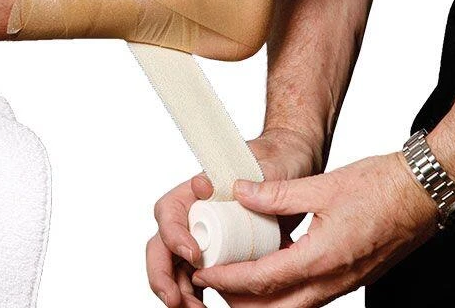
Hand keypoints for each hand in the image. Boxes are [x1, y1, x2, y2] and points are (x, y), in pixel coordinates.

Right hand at [146, 128, 322, 306]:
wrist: (292, 166)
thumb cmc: (275, 161)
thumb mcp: (267, 166)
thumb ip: (244, 176)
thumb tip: (207, 186)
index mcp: (197, 190)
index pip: (169, 211)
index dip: (173, 234)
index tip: (194, 254)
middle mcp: (195, 213)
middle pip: (162, 245)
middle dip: (162, 274)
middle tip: (175, 299)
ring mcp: (204, 234)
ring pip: (176, 267)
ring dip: (178, 291)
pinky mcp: (219, 252)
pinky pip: (198, 277)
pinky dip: (196, 295)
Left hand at [192, 153, 437, 307]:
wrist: (418, 194)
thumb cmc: (377, 188)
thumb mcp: (320, 185)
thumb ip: (276, 193)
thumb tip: (240, 192)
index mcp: (322, 257)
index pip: (264, 279)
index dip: (229, 278)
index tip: (205, 273)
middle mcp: (332, 279)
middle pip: (275, 307)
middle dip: (239, 300)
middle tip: (215, 281)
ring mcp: (343, 282)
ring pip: (292, 306)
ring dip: (261, 300)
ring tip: (236, 278)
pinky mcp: (348, 277)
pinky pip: (309, 296)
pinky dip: (283, 292)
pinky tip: (272, 270)